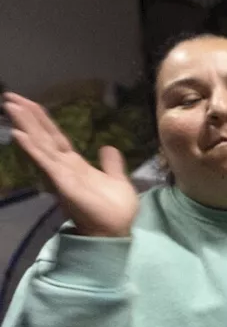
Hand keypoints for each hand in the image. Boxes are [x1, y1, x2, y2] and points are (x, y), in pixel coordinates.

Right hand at [3, 92, 137, 237]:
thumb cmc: (115, 209)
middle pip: (43, 136)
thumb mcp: (117, 180)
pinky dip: (32, 148)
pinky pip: (45, 162)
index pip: (55, 137)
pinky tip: (19, 134)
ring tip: (10, 106)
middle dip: (28, 116)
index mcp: (75, 164)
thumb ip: (110, 164)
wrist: (116, 231)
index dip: (42, 119)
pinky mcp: (62, 183)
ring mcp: (60, 173)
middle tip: (10, 96)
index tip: (29, 102)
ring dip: (26, 125)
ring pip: (40, 144)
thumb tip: (108, 147)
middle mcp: (63, 166)